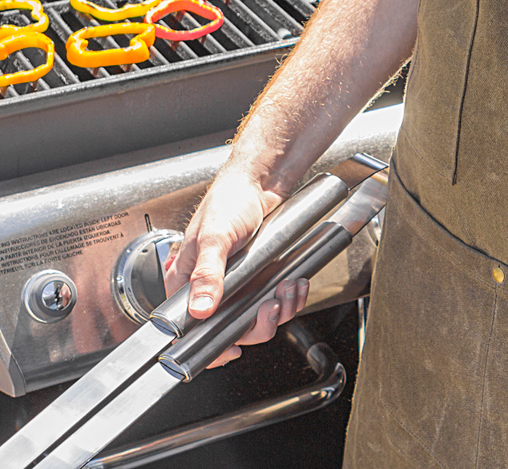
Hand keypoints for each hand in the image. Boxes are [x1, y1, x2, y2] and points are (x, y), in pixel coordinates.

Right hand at [163, 169, 309, 366]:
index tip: (230, 350)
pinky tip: (296, 283)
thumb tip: (199, 309)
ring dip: (279, 309)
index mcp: (185, 282)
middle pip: (229, 329)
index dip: (208, 348)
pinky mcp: (260, 277)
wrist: (260, 181)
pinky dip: (290, 297)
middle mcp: (210, 288)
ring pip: (256, 317)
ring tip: (288, 288)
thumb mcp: (214, 236)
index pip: (187, 331)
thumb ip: (207, 273)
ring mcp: (237, 284)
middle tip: (271, 306)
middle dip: (256, 324)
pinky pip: (275, 300)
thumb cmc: (229, 200)